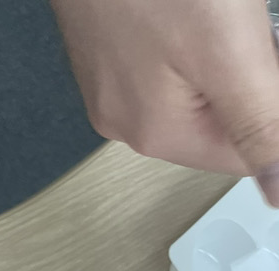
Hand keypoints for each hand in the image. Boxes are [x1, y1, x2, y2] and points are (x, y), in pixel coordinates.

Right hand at [50, 0, 278, 203]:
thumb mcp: (231, 53)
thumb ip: (262, 126)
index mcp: (154, 131)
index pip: (245, 153)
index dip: (272, 101)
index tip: (262, 47)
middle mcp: (126, 114)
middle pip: (220, 116)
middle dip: (250, 70)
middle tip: (241, 21)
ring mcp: (112, 76)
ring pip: (198, 80)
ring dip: (226, 46)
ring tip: (218, 9)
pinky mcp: (111, 40)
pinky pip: (172, 52)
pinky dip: (196, 26)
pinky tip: (192, 4)